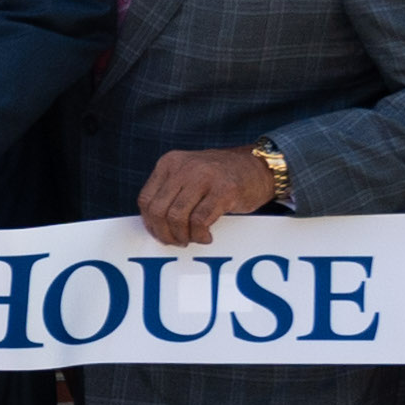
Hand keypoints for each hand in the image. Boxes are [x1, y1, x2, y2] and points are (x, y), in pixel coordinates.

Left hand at [136, 148, 279, 250]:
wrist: (258, 167)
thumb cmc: (220, 177)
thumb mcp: (188, 175)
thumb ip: (170, 192)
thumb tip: (154, 226)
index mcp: (170, 162)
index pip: (145, 199)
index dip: (150, 224)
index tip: (161, 234)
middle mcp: (184, 167)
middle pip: (158, 211)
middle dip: (165, 234)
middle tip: (178, 242)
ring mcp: (204, 177)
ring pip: (176, 217)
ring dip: (182, 236)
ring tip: (193, 239)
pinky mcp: (224, 190)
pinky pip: (200, 221)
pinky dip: (200, 235)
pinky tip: (207, 236)